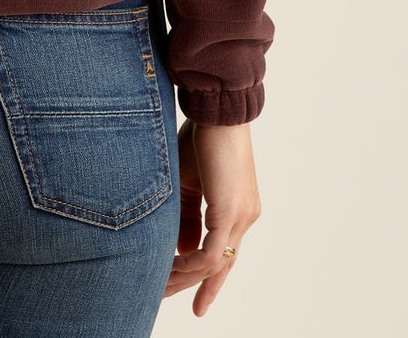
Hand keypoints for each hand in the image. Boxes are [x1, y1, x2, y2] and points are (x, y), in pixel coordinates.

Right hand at [163, 117, 261, 316]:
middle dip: (195, 286)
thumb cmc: (201, 138)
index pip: (223, 253)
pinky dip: (192, 265)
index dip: (207, 278)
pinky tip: (173, 269)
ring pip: (216, 263)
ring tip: (162, 287)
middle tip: (166, 297)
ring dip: (187, 278)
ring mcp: (242, 217)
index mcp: (238, 209)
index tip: (190, 297)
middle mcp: (245, 217)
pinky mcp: (231, 212)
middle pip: (220, 265)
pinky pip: (213, 253)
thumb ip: (188, 217)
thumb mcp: (189, 183)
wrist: (216, 110)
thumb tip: (182, 251)